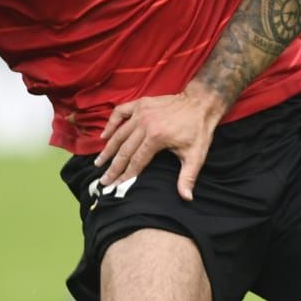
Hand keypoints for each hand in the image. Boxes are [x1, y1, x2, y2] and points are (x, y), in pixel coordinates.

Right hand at [96, 88, 224, 199]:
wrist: (201, 103)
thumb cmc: (198, 130)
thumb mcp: (196, 155)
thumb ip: (188, 177)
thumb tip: (186, 197)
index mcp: (156, 137)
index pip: (136, 161)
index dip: (125, 175)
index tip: (115, 186)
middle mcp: (145, 124)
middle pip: (124, 150)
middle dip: (113, 167)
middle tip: (103, 180)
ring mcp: (141, 112)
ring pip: (119, 134)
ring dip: (108, 149)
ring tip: (99, 162)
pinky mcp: (141, 103)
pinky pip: (120, 112)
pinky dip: (111, 123)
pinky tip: (104, 135)